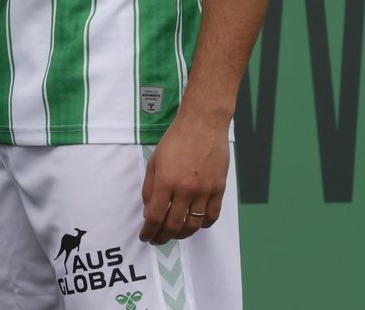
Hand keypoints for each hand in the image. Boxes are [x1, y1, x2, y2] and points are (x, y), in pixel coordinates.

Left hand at [138, 116, 228, 244]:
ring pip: (194, 224)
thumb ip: (149, 187)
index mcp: (166, 181)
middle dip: (163, 237)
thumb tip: (148, 209)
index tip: (145, 237)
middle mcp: (186, 189)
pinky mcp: (219, 188)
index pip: (154, 216)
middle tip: (157, 240)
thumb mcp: (154, 161)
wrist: (203, 124)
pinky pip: (212, 216)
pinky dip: (203, 225)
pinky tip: (196, 225)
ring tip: (175, 234)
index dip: (148, 231)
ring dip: (182, 234)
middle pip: (173, 225)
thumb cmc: (176, 139)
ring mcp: (205, 190)